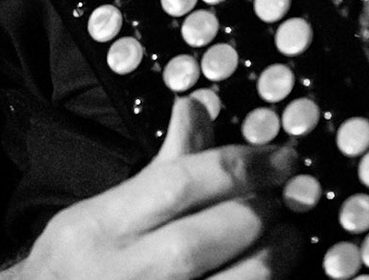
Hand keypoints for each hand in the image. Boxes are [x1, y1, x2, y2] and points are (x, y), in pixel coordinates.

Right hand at [0, 98, 303, 279]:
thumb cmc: (81, 266)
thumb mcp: (103, 211)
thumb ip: (161, 165)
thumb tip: (199, 107)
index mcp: (99, 228)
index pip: (176, 184)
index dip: (239, 167)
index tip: (280, 159)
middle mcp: (122, 274)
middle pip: (203, 240)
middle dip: (256, 215)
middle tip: (284, 201)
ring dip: (271, 259)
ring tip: (286, 240)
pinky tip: (268, 273)